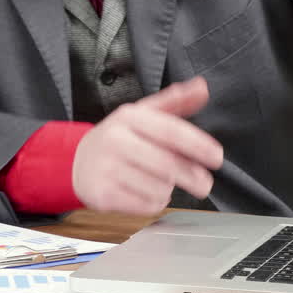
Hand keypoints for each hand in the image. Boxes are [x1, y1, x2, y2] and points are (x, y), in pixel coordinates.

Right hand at [72, 76, 223, 214]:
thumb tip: (202, 87)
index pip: (170, 131)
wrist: (76, 161)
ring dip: (168, 189)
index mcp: (129, 117)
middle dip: (193, 177)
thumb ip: (175, 101)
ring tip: (159, 181)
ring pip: (158, 187)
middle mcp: (115, 140)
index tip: (217, 157)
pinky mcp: (102, 193)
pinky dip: (154, 203)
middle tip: (205, 184)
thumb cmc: (118, 138)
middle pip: (167, 164)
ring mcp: (106, 168)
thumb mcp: (143, 114)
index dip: (198, 144)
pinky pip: (145, 205)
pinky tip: (145, 192)